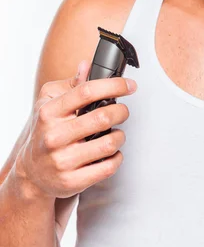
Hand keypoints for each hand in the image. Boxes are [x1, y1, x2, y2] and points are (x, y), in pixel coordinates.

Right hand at [16, 61, 136, 199]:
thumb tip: (87, 65)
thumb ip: (71, 84)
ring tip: (116, 133)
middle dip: (121, 111)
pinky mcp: (72, 181)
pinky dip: (117, 157)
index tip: (129, 85)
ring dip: (120, 136)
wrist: (31, 172)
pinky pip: (108, 166)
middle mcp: (54, 136)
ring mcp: (62, 160)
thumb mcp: (50, 103)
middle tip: (123, 111)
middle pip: (102, 117)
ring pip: (109, 143)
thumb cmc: (45, 131)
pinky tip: (112, 152)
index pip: (86, 91)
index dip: (113, 85)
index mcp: (49, 112)